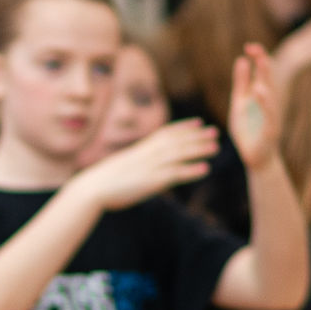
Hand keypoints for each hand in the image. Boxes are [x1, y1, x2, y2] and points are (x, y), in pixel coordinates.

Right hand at [71, 119, 217, 211]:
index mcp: (142, 149)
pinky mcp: (153, 181)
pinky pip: (176, 174)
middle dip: (197, 136)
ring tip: (216, 147)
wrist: (93, 187)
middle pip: (178, 141)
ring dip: (199, 150)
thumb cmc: (105, 181)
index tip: (198, 122)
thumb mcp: (124, 168)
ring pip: (180, 154)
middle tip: (215, 131)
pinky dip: (191, 171)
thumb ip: (138, 165)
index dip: (183, 127)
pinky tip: (206, 169)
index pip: (166, 133)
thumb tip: (145, 168)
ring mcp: (151, 166)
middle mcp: (149, 154)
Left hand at [228, 45, 284, 170]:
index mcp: (259, 95)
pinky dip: (265, 102)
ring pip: (270, 92)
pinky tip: (260, 91)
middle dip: (262, 62)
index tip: (248, 46)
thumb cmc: (248, 132)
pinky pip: (269, 113)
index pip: (261, 72)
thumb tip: (241, 59)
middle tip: (254, 47)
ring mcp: (271, 115)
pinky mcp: (271, 129)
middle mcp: (268, 102)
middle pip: (268, 78)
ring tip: (261, 62)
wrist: (256, 159)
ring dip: (265, 77)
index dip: (257, 58)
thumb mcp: (239, 104)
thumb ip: (240, 84)